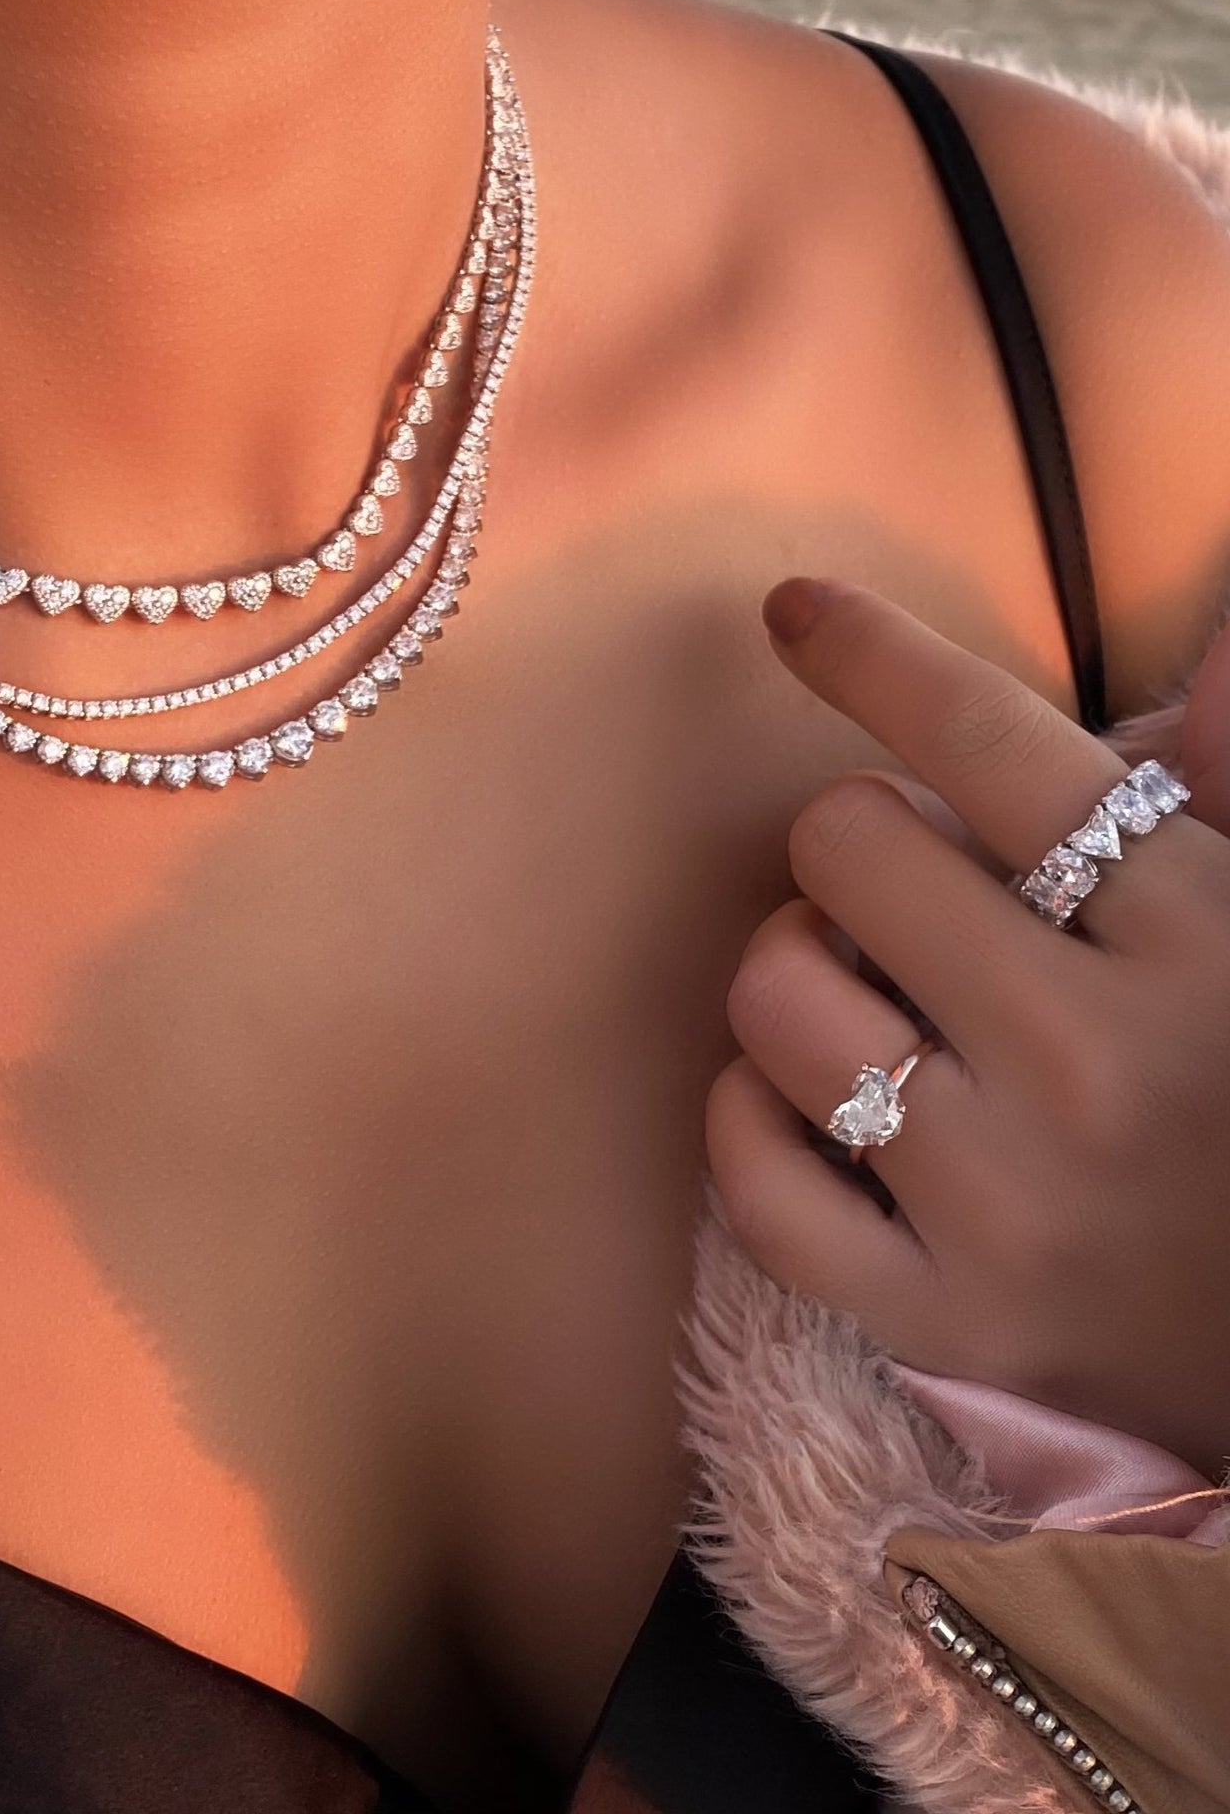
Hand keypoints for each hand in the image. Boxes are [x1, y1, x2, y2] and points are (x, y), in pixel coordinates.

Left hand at [708, 578, 1229, 1474]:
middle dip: (856, 844)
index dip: (877, 656)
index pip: (997, 748)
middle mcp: (1098, 1063)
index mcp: (1202, 940)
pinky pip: (749, 1175)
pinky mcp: (944, 1321)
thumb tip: (1217, 649)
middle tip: (910, 898)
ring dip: (798, 974)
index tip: (796, 610)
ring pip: (774, 999)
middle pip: (845, 849)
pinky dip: (754, 1120)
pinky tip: (819, 1110)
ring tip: (876, 1003)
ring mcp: (1012, 1205)